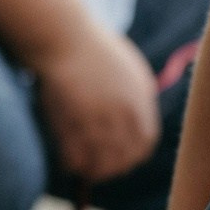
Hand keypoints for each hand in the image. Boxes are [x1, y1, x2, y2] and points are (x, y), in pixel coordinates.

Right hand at [34, 25, 159, 180]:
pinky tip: (68, 161)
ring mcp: (96, 118)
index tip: (125, 158)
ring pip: (101, 163)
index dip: (135, 155)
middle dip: (114, 168)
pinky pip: (76, 157)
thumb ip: (139, 95)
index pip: (145, 142)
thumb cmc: (94, 49)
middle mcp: (122, 112)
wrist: (63, 37)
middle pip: (125, 157)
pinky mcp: (71, 121)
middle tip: (102, 170)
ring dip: (93, 171)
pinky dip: (73, 164)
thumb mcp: (129, 68)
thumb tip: (139, 121)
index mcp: (139, 98)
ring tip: (85, 170)